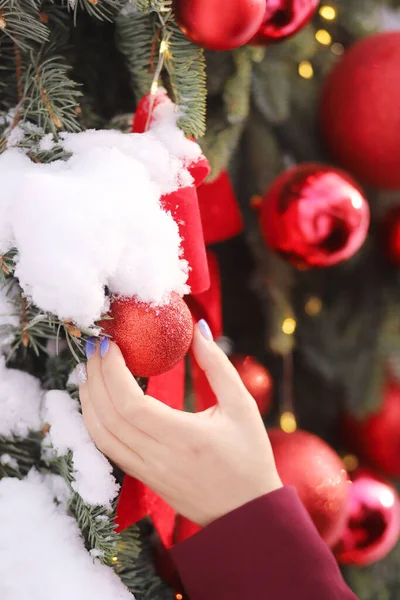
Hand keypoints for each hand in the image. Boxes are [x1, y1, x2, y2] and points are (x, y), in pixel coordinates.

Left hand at [79, 322, 281, 526]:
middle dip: (95, 377)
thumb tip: (199, 329)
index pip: (130, 404)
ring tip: (89, 370)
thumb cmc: (249, 457)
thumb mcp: (242, 406)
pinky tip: (97, 401)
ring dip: (88, 400)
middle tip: (96, 347)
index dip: (112, 372)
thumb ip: (218, 366)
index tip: (110, 344)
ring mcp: (147, 471)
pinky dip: (95, 422)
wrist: (247, 513)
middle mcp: (159, 457)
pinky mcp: (144, 478)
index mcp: (184, 437)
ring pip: (101, 435)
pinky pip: (109, 449)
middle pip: (109, 416)